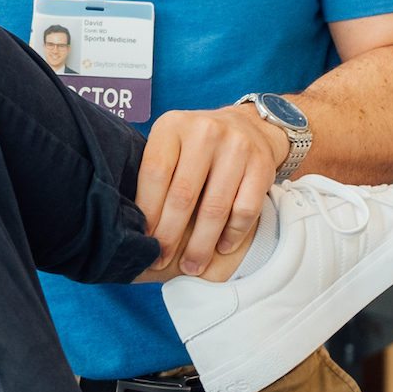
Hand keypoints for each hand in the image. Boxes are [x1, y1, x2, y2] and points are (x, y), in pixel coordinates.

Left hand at [135, 103, 292, 276]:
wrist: (249, 126)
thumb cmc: (198, 147)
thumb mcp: (171, 144)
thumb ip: (155, 174)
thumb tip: (130, 225)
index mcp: (173, 126)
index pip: (154, 174)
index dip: (147, 213)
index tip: (143, 241)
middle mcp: (205, 131)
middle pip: (182, 195)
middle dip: (170, 236)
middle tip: (161, 261)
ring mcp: (237, 146)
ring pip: (215, 208)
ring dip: (201, 244)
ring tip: (192, 265)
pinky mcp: (262, 165)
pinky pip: (244, 211)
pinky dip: (232, 235)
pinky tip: (222, 247)